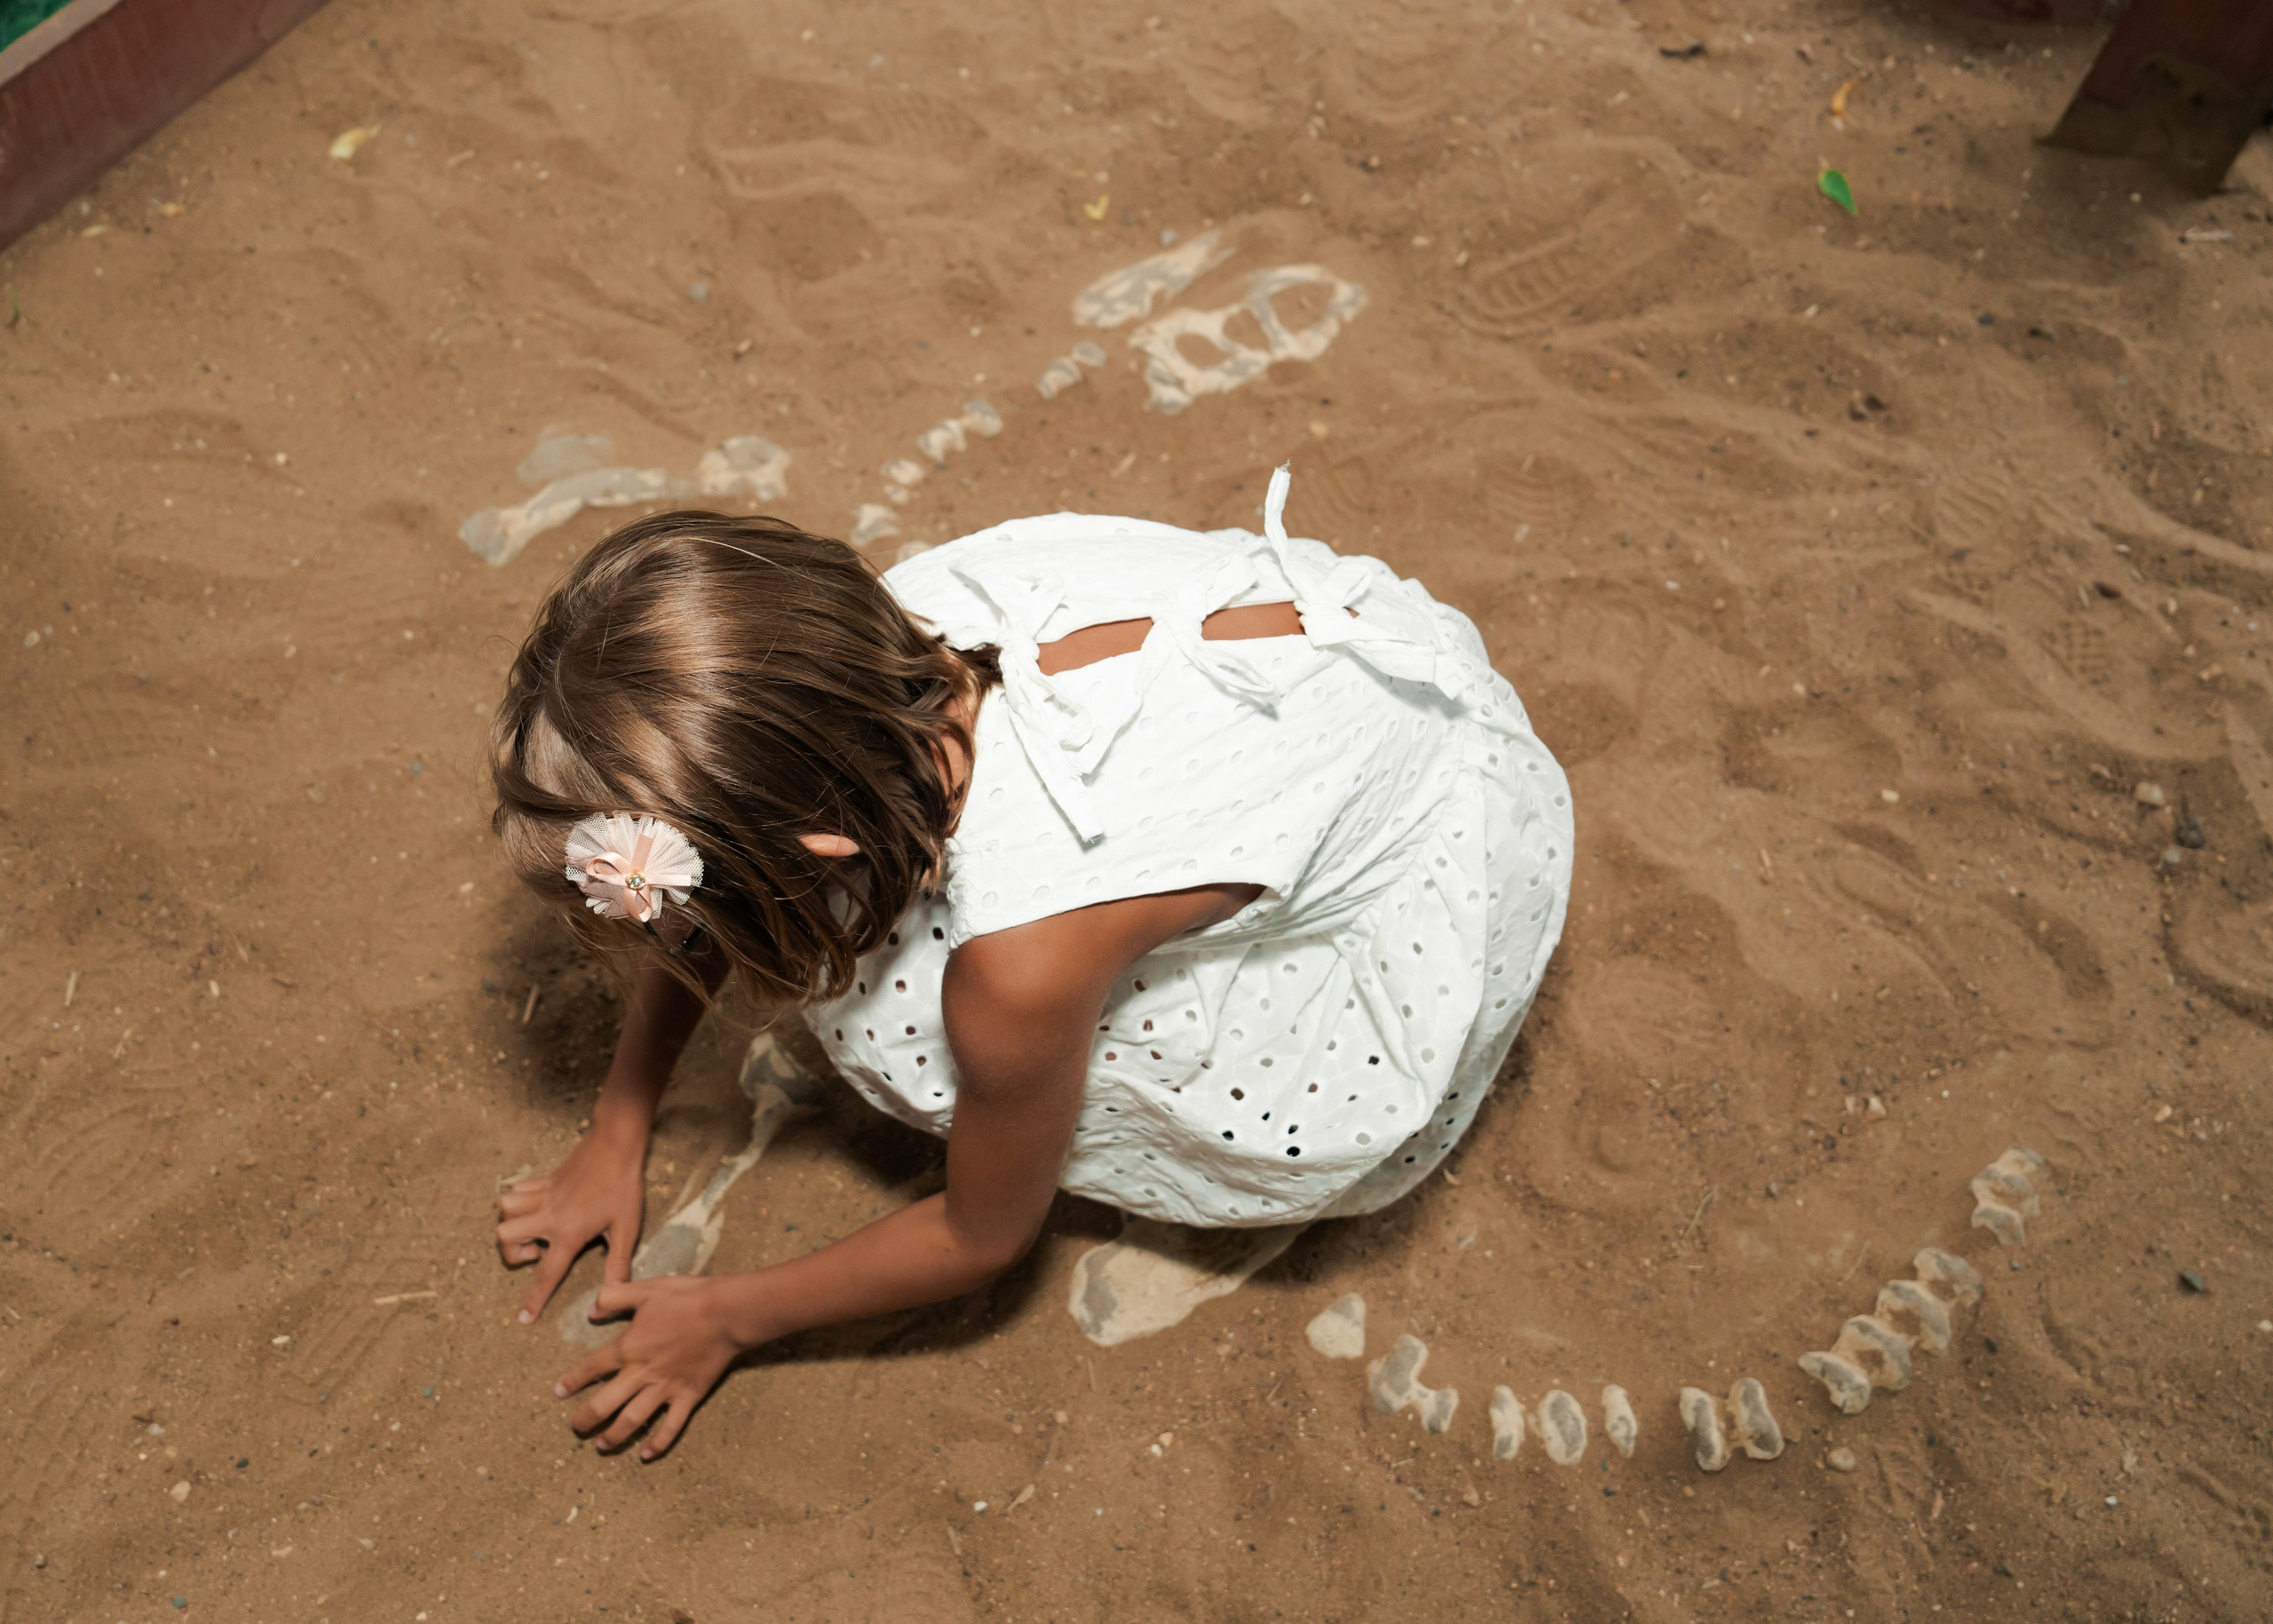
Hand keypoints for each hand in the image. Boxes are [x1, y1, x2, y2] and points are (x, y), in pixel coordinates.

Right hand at [495, 1122, 645, 1321]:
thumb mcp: (627, 1228)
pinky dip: (518, 1200)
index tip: (524, 1319)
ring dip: (512, 1222)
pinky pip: (516, 1190)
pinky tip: (536, 1205)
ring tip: (534, 1229)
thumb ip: (618, 1264)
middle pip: (505, 1237)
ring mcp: (543, 1195)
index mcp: (570, 1233)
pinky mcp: (543, 1179)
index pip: (548, 1274)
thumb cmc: (625, 1186)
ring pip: (504, 1210)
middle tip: (536, 1252)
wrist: (616, 1144)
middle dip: (511, 1252)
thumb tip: (611, 1295)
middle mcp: (548, 1215)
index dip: (535, 1300)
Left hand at [554, 1276, 748, 1457]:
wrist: (727, 1313)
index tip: (558, 1392)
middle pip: (605, 1403)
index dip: (572, 1381)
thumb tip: (590, 1310)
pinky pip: (671, 1425)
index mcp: (629, 1348)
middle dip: (586, 1418)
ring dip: (614, 1435)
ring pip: (633, 1419)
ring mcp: (666, 1388)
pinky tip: (646, 1454)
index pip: (592, 1368)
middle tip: (575, 1428)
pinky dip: (658, 1442)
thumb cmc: (687, 1298)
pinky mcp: (689, 1395)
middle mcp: (642, 1373)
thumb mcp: (646, 1289)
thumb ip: (614, 1297)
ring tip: (601, 1445)